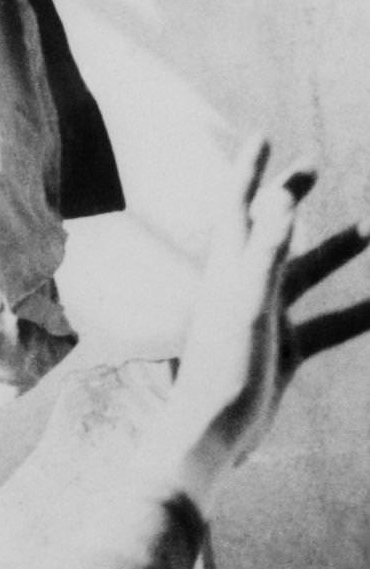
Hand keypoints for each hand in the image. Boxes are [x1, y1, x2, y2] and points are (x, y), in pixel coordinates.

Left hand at [159, 136, 369, 499]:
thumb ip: (266, 250)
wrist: (213, 433)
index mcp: (229, 264)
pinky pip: (326, 324)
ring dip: (334, 251)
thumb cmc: (223, 365)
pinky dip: (354, 314)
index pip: (238, 202)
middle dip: (289, 196)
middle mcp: (244, 283)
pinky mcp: (282, 349)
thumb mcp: (248, 301)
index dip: (250, 168)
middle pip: (271, 228)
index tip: (263, 135)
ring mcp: (264, 316)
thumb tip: (282, 198)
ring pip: (306, 274)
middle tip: (313, 167)